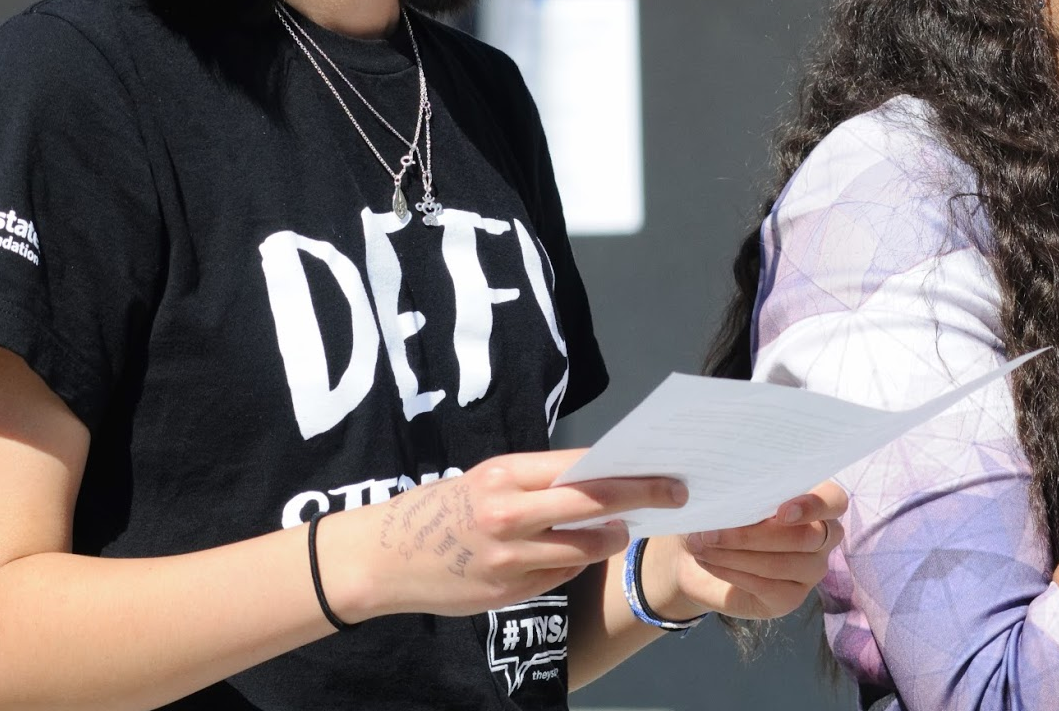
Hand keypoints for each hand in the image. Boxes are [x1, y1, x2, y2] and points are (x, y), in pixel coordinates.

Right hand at [333, 449, 685, 619]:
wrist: (381, 559)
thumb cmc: (438, 511)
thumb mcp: (483, 481)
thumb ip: (536, 481)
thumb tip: (597, 479)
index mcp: (503, 476)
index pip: (581, 467)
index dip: (627, 468)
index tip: (663, 467)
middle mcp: (509, 514)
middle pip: (594, 503)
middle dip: (641, 496)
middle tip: (676, 494)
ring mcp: (510, 558)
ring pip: (586, 546)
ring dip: (610, 537)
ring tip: (618, 529)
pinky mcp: (509, 591)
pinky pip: (560, 573)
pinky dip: (573, 562)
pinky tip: (569, 553)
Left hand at [646, 482, 847, 620]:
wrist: (698, 555)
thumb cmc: (722, 514)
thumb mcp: (730, 497)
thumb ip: (743, 492)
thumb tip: (733, 493)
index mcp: (815, 502)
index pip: (834, 501)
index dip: (815, 505)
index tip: (782, 511)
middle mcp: (822, 538)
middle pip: (806, 537)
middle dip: (754, 534)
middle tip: (712, 531)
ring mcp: (810, 571)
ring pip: (781, 564)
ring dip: (735, 554)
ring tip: (702, 545)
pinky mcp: (790, 598)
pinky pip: (765, 585)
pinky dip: (730, 571)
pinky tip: (707, 560)